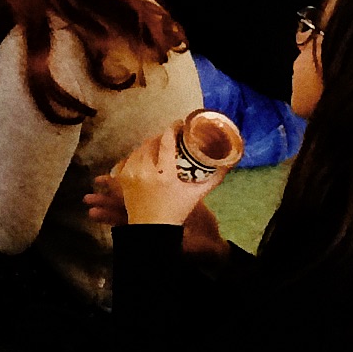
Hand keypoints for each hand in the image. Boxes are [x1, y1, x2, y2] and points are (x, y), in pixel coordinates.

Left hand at [91, 122, 229, 230]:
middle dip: (161, 136)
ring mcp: (131, 174)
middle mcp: (145, 172)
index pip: (166, 143)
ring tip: (160, 145)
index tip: (179, 123)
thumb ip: (214, 179)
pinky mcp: (123, 177)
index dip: (173, 129)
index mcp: (164, 175)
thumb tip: (230, 162)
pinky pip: (129, 158)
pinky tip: (146, 155)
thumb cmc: (177, 211)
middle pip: (151, 142)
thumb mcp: (197, 195)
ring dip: (149, 144)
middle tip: (171, 136)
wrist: (152, 228)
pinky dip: (137, 154)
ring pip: (139, 149)